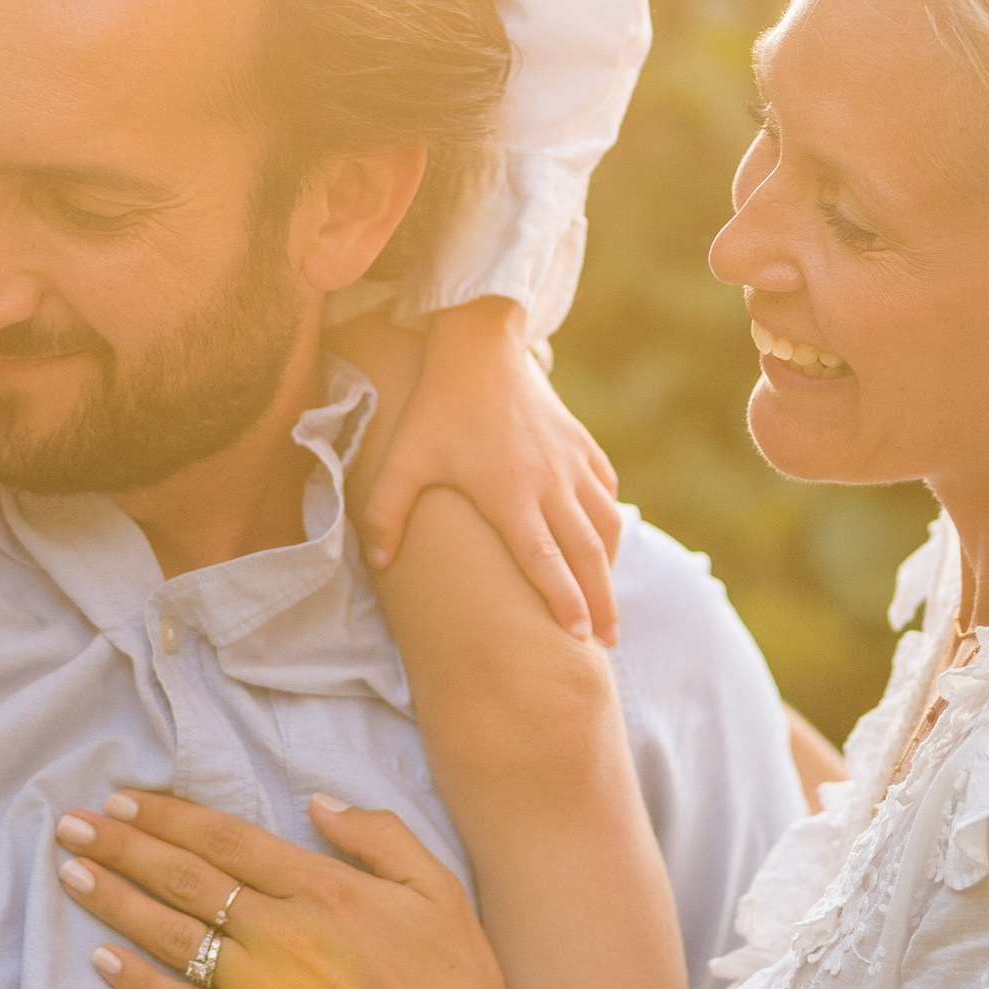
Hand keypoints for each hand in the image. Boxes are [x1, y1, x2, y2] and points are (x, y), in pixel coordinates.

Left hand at [51, 788, 562, 988]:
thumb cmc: (455, 980)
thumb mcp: (436, 887)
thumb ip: (377, 835)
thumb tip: (317, 802)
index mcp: (322, 888)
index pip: (225, 841)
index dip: (168, 817)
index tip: (124, 799)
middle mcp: (282, 932)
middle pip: (185, 879)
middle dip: (122, 847)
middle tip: (72, 825)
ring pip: (173, 935)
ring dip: (116, 901)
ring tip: (70, 873)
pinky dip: (138, 983)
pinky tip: (101, 959)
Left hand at [359, 298, 623, 644]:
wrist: (479, 345)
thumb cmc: (438, 407)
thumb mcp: (403, 459)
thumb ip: (385, 513)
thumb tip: (377, 564)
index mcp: (509, 493)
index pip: (544, 558)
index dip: (563, 599)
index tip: (578, 637)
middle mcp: (550, 482)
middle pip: (586, 553)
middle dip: (600, 602)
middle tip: (608, 644)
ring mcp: (571, 463)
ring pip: (606, 525)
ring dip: (610, 569)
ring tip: (609, 607)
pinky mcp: (581, 445)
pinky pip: (607, 491)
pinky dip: (611, 523)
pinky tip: (606, 544)